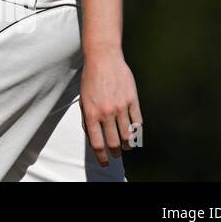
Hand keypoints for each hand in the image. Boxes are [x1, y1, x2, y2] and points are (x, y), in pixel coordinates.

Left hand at [80, 48, 142, 166]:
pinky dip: (136, 131)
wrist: (103, 58)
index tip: (104, 162)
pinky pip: (137, 122)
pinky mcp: (132, 100)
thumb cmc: (91, 79)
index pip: (97, 142)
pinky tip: (134, 134)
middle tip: (116, 155)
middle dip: (115, 152)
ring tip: (126, 147)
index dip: (101, 156)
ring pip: (128, 135)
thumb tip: (93, 138)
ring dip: (127, 145)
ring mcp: (120, 107)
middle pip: (114, 142)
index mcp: (91, 113)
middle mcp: (106, 112)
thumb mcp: (83, 100)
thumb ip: (87, 120)